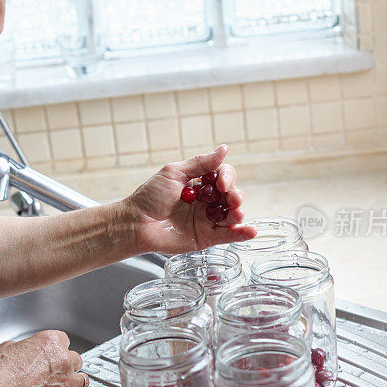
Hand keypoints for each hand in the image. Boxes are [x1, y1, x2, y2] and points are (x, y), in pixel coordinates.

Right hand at [0, 330, 84, 386]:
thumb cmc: (1, 374)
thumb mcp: (7, 347)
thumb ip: (22, 347)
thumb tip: (21, 350)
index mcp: (51, 342)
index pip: (64, 340)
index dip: (57, 349)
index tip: (53, 355)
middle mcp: (63, 360)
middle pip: (76, 360)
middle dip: (68, 366)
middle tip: (57, 373)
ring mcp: (67, 381)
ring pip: (83, 380)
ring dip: (74, 384)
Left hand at [124, 145, 255, 253]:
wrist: (136, 223)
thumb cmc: (149, 197)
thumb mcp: (174, 173)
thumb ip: (200, 163)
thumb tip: (225, 148)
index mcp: (199, 183)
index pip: (222, 176)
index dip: (226, 177)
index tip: (220, 183)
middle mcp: (205, 201)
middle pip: (231, 195)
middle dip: (235, 195)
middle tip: (230, 199)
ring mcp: (206, 220)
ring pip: (232, 215)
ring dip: (238, 212)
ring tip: (236, 213)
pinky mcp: (206, 238)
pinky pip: (228, 236)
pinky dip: (242, 234)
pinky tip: (250, 231)